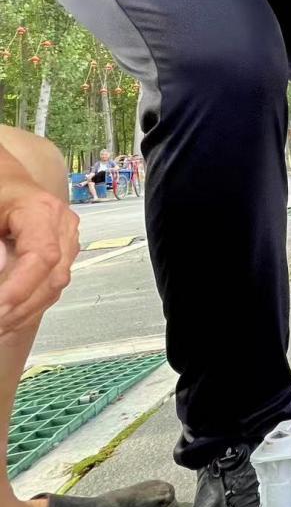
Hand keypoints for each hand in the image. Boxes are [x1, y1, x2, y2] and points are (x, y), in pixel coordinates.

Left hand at [0, 175, 79, 334]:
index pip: (42, 256)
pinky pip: (51, 285)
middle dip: (20, 308)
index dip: (20, 288)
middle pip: (52, 278)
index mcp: (42, 211)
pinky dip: (29, 306)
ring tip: (0, 325)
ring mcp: (68, 240)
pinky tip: (8, 319)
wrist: (7, 181)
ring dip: (24, 312)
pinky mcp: (63, 253)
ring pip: (54, 286)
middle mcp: (63, 227)